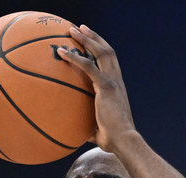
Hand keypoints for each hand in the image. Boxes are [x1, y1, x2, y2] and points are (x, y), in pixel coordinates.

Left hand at [59, 25, 136, 151]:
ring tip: (73, 30)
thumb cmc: (113, 141)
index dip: (101, 50)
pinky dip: (75, 57)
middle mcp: (117, 81)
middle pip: (107, 52)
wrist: (124, 141)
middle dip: (94, 38)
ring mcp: (113, 82)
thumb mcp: (99, 131)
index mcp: (117, 88)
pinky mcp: (106, 87)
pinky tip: (62, 52)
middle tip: (80, 28)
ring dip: (87, 39)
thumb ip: (89, 127)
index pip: (110, 63)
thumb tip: (77, 133)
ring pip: (101, 53)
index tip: (90, 42)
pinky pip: (89, 66)